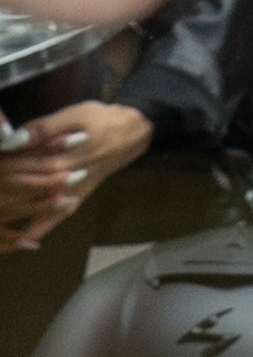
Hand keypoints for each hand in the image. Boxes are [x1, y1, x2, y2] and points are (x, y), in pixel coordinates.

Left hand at [0, 98, 148, 250]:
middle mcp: (64, 181)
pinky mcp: (77, 198)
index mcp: (60, 158)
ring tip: (0, 226)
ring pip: (37, 209)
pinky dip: (39, 230)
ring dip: (16, 216)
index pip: (22, 168)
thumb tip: (15, 139)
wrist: (134, 133)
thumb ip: (44, 128)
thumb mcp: (76, 114)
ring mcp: (71, 193)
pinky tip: (24, 242)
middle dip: (7, 193)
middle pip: (26, 191)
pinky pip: (55, 219)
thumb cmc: (103, 120)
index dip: (6, 167)